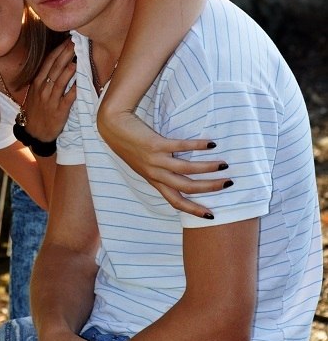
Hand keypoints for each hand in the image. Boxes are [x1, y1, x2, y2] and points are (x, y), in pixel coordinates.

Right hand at [24, 39, 76, 141]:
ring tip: (77, 59)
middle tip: (75, 43)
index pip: (48, 62)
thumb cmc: (37, 110)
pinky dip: (74, 91)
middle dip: (65, 55)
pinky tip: (81, 84)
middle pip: (55, 68)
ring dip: (69, 70)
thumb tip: (59, 62)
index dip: (58, 50)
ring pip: (60, 82)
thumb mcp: (36, 92)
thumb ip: (45, 78)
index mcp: (37, 82)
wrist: (34, 132)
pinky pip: (67, 99)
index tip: (67, 40)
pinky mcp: (59, 111)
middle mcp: (43, 89)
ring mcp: (50, 100)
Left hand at [97, 107, 230, 218]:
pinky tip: (210, 143)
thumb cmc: (128, 141)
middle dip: (209, 188)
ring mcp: (155, 159)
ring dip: (208, 168)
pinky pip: (180, 147)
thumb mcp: (143, 162)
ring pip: (186, 170)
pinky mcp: (155, 144)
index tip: (211, 215)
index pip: (175, 201)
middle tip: (228, 184)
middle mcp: (155, 173)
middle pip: (186, 187)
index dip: (194, 210)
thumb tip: (180, 172)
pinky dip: (197, 146)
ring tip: (224, 164)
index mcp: (153, 180)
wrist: (111, 125)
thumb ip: (159, 169)